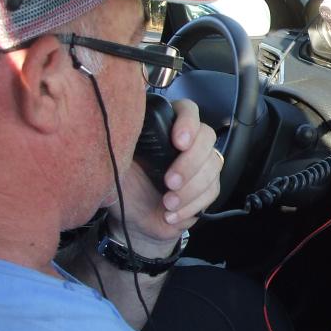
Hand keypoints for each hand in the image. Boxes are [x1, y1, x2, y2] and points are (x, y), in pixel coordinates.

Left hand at [106, 99, 221, 256]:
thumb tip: (127, 125)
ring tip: (168, 204)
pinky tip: (172, 214)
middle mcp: (188, 142)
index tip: (178, 142)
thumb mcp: (117, 161)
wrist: (133, 220)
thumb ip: (125, 142)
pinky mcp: (209, 186)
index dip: (188, 122)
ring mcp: (201, 163)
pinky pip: (213, 190)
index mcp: (164, 128)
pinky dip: (193, 205)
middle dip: (190, 162)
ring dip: (191, 188)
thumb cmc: (123, 187)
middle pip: (207, 137)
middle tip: (170, 182)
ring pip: (213, 165)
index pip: (187, 110)